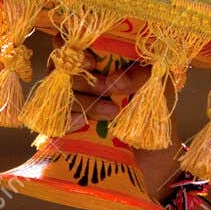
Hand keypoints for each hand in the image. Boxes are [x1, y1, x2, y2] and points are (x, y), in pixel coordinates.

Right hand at [61, 40, 184, 195]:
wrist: (155, 165)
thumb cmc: (156, 120)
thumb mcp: (158, 92)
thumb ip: (144, 75)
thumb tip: (116, 77)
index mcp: (105, 64)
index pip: (77, 43)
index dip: (75, 45)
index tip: (91, 59)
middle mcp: (83, 82)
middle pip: (62, 67)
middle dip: (82, 75)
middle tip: (107, 87)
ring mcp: (71, 107)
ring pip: (58, 93)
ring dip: (83, 100)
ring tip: (113, 112)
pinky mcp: (64, 133)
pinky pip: (52, 121)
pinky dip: (67, 121)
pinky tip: (83, 126)